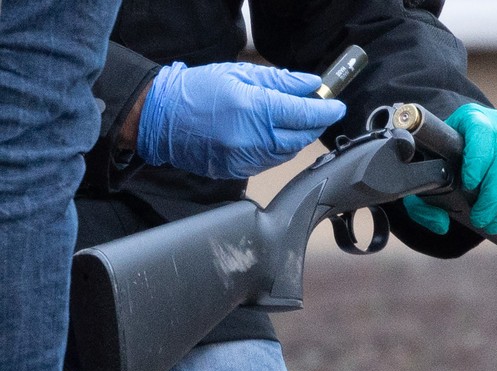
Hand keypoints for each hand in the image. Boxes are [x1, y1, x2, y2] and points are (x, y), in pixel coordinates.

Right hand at [136, 61, 345, 178]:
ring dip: (297, 137)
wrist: (159, 118)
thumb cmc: (195, 91)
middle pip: (301, 136)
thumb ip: (280, 82)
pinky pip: (271, 162)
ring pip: (288, 152)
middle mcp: (252, 139)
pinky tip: (273, 135)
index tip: (336, 104)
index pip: (305, 115)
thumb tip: (311, 86)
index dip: (326, 110)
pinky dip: (279, 149)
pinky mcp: (238, 171)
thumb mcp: (239, 74)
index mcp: (254, 109)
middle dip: (314, 123)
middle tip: (316, 108)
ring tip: (292, 119)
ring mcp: (245, 159)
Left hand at [403, 103, 496, 234]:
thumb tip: (441, 224)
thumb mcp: (424, 175)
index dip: (478, 161)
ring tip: (494, 224)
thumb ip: (421, 202)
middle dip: (494, 197)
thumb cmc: (441, 159)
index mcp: (471, 119)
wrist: (459, 141)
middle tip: (480, 220)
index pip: (482, 134)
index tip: (468, 185)